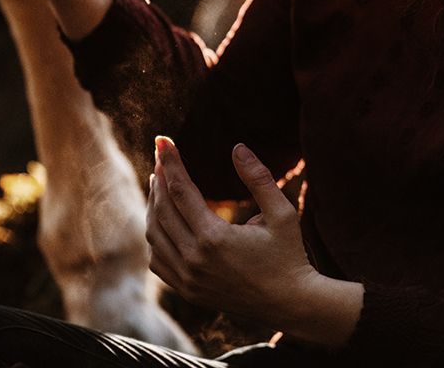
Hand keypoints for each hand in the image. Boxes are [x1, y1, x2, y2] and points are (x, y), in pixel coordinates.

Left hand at [146, 137, 324, 331]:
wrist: (289, 303)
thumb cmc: (289, 254)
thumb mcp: (282, 213)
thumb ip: (259, 178)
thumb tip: (238, 147)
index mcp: (215, 238)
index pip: (181, 190)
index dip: (170, 162)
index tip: (162, 139)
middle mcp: (195, 260)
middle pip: (162, 210)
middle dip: (160, 178)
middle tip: (161, 156)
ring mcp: (188, 278)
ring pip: (155, 235)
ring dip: (154, 205)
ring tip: (160, 183)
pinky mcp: (187, 291)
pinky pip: (158, 260)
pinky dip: (156, 236)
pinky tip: (163, 220)